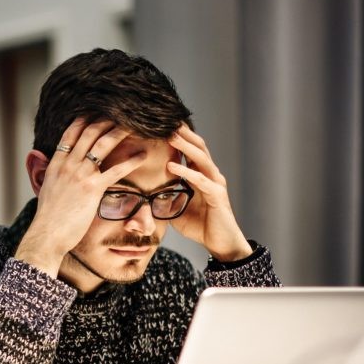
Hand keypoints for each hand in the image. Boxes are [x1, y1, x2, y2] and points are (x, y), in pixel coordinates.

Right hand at [16, 119, 147, 276]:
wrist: (47, 234)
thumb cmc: (48, 218)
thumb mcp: (45, 190)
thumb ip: (51, 176)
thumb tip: (52, 171)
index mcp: (56, 164)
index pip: (70, 134)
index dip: (84, 120)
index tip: (96, 112)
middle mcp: (68, 165)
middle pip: (89, 133)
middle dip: (106, 120)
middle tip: (121, 113)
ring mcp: (80, 175)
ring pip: (103, 145)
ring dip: (119, 132)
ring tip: (135, 125)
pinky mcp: (93, 189)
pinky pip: (116, 170)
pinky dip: (131, 161)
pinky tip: (143, 156)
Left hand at [167, 125, 252, 261]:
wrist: (220, 244)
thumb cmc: (201, 226)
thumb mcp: (175, 210)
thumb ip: (164, 199)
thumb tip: (142, 196)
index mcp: (201, 175)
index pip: (190, 150)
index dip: (179, 138)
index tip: (162, 125)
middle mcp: (210, 175)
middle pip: (198, 147)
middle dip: (183, 133)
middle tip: (166, 120)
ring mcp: (215, 184)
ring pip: (201, 158)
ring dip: (185, 146)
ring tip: (170, 135)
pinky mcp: (217, 196)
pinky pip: (200, 181)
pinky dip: (186, 172)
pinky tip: (171, 166)